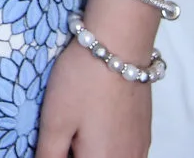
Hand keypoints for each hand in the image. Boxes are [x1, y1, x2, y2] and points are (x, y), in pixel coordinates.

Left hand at [36, 36, 152, 157]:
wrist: (119, 46)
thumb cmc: (83, 82)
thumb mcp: (54, 122)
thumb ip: (49, 155)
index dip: (56, 155)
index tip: (50, 141)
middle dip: (74, 152)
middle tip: (60, 131)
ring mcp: (139, 149)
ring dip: (87, 150)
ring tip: (74, 124)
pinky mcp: (144, 135)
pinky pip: (121, 151)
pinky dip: (103, 145)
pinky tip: (91, 122)